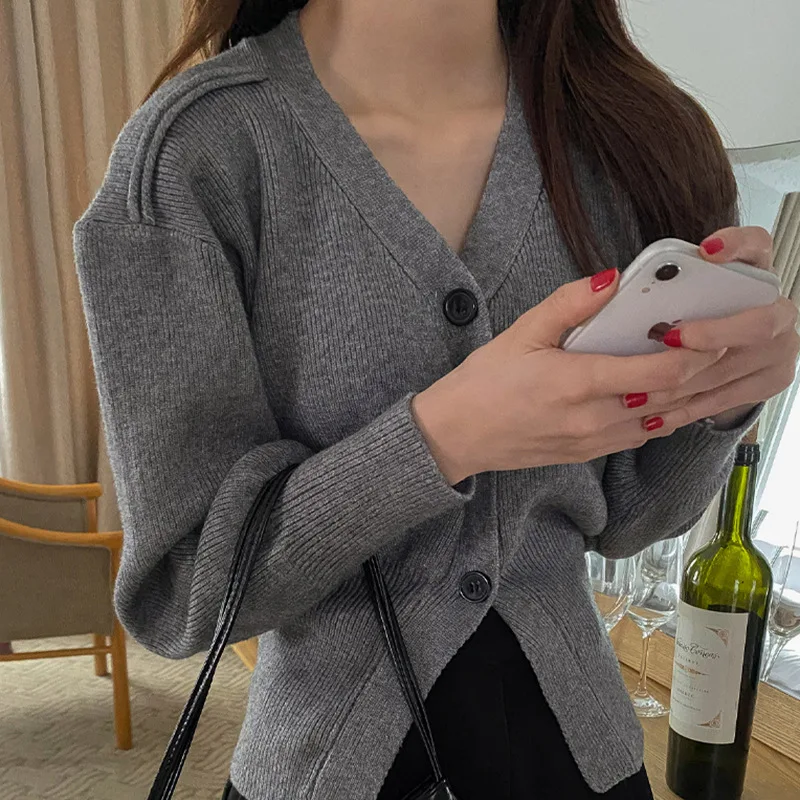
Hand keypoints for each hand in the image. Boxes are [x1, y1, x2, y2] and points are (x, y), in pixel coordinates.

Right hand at [412, 270, 724, 483]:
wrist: (455, 437)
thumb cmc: (482, 384)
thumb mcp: (520, 333)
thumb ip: (569, 303)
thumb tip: (612, 278)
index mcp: (577, 383)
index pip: (658, 373)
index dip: (694, 353)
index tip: (708, 331)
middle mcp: (593, 418)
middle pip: (670, 399)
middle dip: (701, 373)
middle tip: (721, 344)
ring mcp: (592, 441)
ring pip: (660, 422)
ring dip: (686, 397)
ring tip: (703, 370)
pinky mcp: (588, 454)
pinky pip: (638, 437)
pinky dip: (661, 417)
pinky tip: (667, 398)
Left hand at [648, 227, 798, 430]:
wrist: (724, 352)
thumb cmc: (689, 314)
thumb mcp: (676, 291)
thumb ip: (655, 282)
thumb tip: (608, 281)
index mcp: (754, 273)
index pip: (758, 246)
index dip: (737, 245)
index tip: (706, 250)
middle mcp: (775, 308)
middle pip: (759, 320)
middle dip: (712, 332)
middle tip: (667, 336)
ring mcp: (778, 347)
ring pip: (734, 365)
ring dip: (685, 379)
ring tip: (642, 388)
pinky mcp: (769, 380)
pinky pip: (725, 398)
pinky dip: (685, 408)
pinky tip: (653, 414)